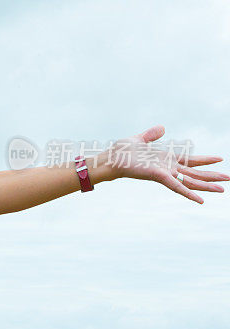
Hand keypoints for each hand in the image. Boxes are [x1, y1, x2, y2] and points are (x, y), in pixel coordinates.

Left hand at [105, 125, 228, 203]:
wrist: (111, 158)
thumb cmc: (122, 151)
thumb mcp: (140, 139)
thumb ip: (152, 134)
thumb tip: (162, 128)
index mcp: (166, 158)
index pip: (191, 160)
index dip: (205, 160)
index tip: (220, 159)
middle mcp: (168, 168)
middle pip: (195, 173)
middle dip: (212, 176)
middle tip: (229, 179)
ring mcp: (165, 173)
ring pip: (190, 181)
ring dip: (206, 186)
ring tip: (223, 190)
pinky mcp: (159, 176)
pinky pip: (177, 186)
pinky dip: (189, 193)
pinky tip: (201, 200)